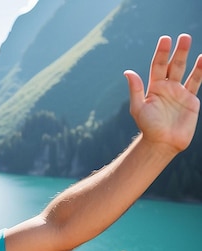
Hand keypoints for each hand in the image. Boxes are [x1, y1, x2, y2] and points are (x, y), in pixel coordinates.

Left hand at [124, 34, 201, 153]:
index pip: (157, 66)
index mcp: (153, 87)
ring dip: (187, 57)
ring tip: (190, 42)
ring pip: (184, 70)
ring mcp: (179, 92)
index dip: (161, 53)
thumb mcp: (138, 107)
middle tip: (183, 37)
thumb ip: (135, 89)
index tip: (165, 39)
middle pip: (172, 65)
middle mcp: (166, 87)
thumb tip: (128, 72)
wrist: (163, 142)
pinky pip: (196, 82)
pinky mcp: (190, 99)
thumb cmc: (148, 126)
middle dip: (177, 51)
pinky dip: (200, 71)